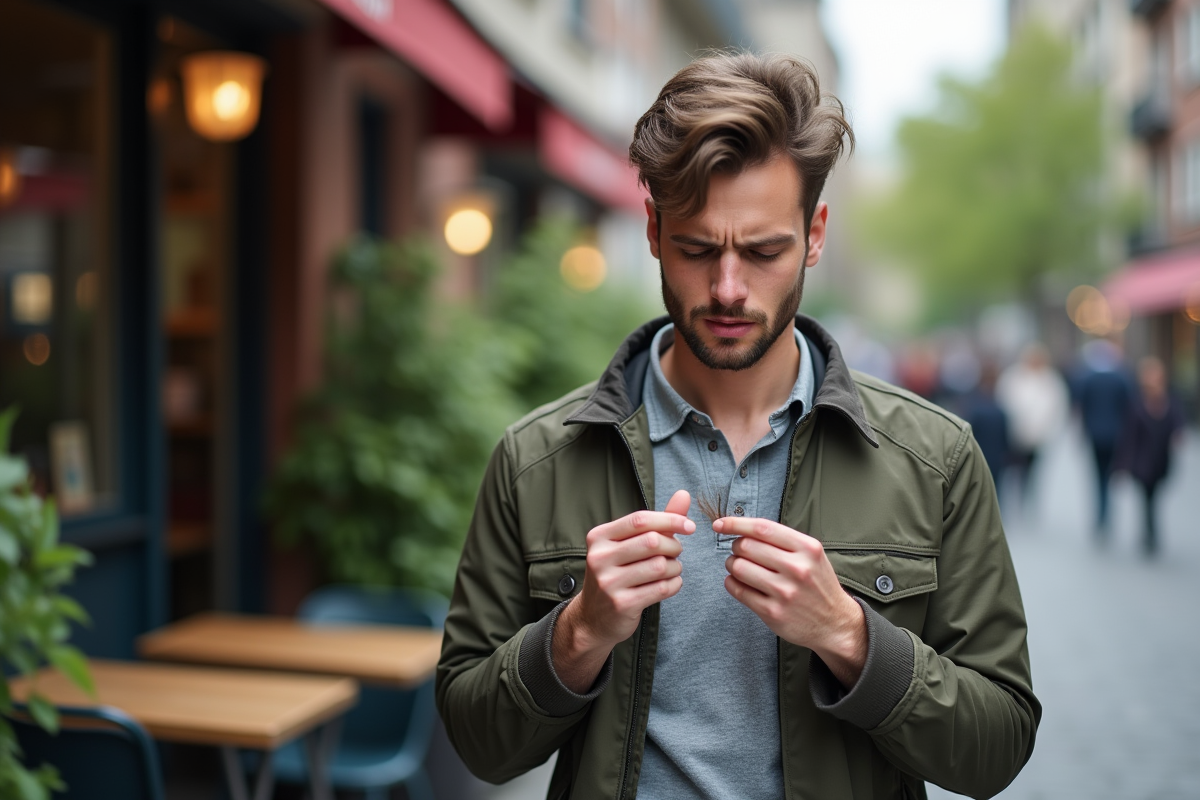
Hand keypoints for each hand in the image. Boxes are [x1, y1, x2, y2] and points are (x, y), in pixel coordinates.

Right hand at [552, 490, 693, 691]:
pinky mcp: (622, 604)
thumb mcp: (628, 544)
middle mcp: (600, 557)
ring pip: (660, 566)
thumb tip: (684, 494)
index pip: (640, 520)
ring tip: (671, 569)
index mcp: (599, 537)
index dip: (670, 520)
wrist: (593, 618)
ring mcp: (609, 582)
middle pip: (652, 541)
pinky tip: (670, 584)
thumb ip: (658, 521)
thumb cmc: (616, 573)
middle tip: (676, 553)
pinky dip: (674, 584)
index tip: (689, 526)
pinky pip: (661, 588)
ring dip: (675, 567)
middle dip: (674, 546)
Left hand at [715, 516, 866, 687]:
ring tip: (739, 567)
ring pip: (739, 567)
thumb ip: (781, 540)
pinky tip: (738, 582)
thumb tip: (739, 528)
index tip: (719, 524)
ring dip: (731, 564)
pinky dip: (731, 583)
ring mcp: (785, 592)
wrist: (835, 622)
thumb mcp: (811, 554)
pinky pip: (738, 590)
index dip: (735, 523)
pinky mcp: (773, 612)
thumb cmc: (817, 583)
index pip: (762, 528)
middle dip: (736, 547)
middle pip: (746, 546)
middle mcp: (797, 568)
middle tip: (740, 552)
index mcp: (807, 548)